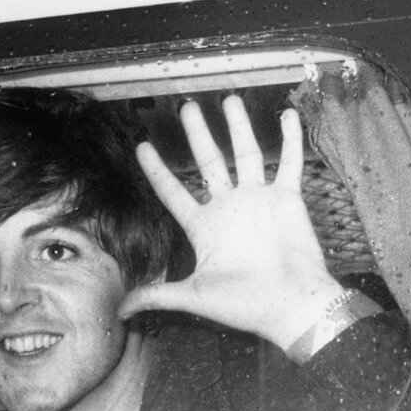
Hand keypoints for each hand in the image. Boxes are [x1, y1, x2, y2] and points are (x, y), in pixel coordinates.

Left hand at [120, 94, 342, 350]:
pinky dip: (291, 139)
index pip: (173, 192)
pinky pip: (290, 163)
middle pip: (208, 162)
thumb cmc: (244, 305)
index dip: (157, 171)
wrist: (291, 306)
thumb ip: (157, 295)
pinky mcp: (287, 200)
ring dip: (238, 127)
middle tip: (186, 107)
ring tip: (229, 99)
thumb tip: (119, 311)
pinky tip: (286, 116)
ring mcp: (257, 201)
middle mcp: (228, 209)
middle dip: (198, 134)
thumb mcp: (193, 297)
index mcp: (203, 227)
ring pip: (246, 154)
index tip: (141, 147)